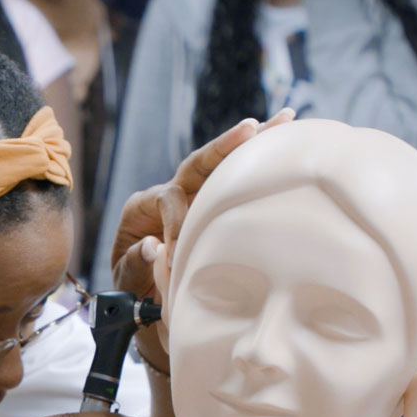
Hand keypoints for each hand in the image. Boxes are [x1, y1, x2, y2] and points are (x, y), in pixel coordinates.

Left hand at [109, 109, 295, 366]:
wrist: (148, 297)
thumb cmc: (136, 289)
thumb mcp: (128, 281)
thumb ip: (135, 264)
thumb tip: (154, 247)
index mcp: (142, 208)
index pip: (167, 200)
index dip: (177, 221)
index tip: (178, 252)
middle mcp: (170, 193)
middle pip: (198, 164)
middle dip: (225, 146)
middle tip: (251, 129)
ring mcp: (194, 197)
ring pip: (222, 164)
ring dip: (254, 143)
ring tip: (285, 119)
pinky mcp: (213, 206)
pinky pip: (235, 180)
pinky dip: (260, 162)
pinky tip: (288, 141)